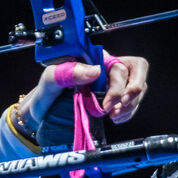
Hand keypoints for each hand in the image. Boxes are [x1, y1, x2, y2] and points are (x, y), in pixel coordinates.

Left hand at [16, 53, 148, 133]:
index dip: (120, 85)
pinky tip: (114, 118)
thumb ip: (68, 72)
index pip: (120, 65)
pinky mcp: (112, 98)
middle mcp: (104, 69)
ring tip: (112, 116)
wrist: (41, 114)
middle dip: (131, 94)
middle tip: (115, 110)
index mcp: (92, 59)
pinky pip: (131, 102)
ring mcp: (110, 83)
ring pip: (137, 88)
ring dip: (130, 105)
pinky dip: (127, 112)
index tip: (107, 104)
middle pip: (135, 74)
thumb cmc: (44, 94)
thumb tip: (94, 71)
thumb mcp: (49, 80)